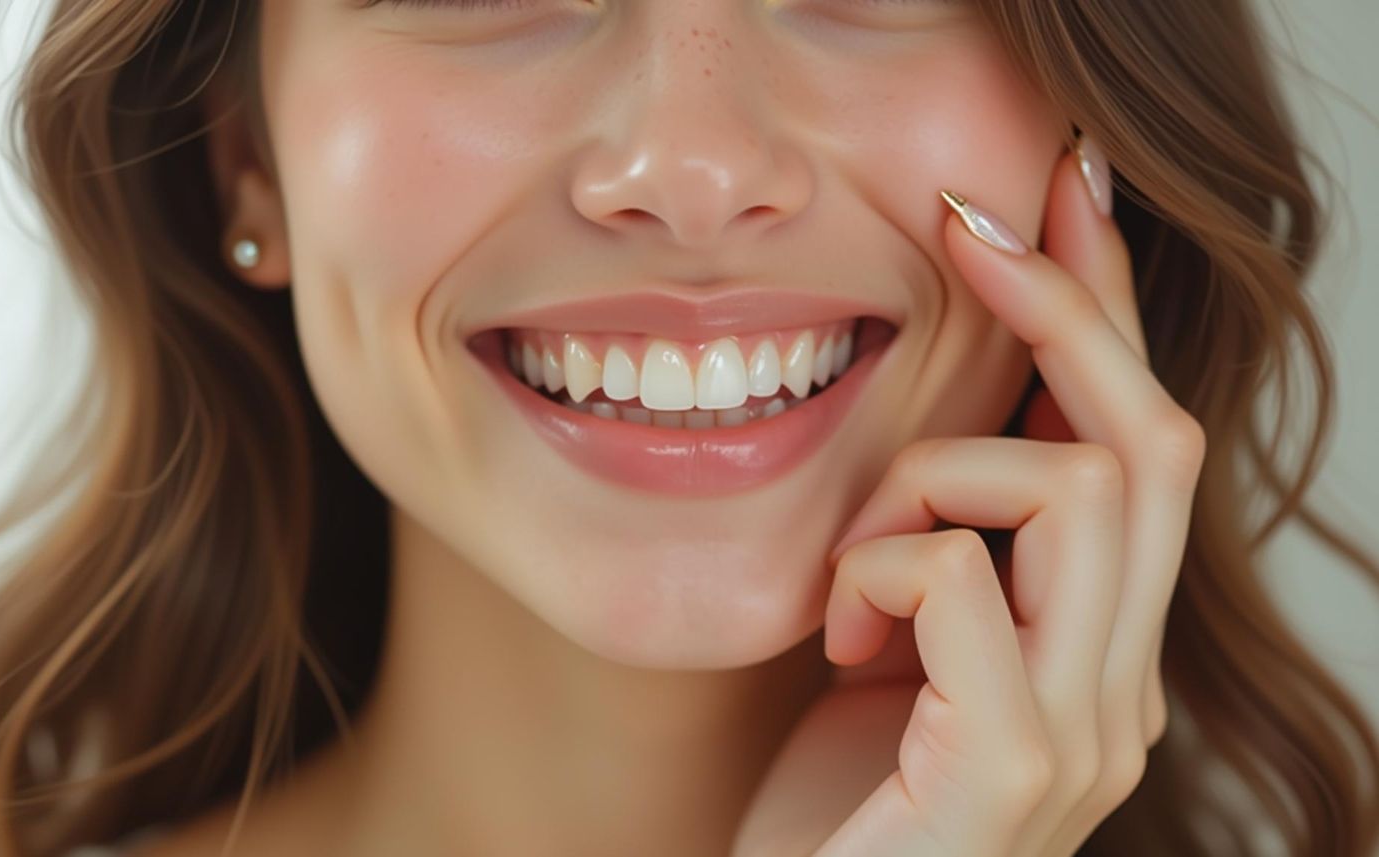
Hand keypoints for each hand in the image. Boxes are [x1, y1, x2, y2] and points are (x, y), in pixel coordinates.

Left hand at [732, 138, 1206, 856]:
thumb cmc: (834, 801)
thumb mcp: (904, 647)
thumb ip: (955, 549)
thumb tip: (962, 407)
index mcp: (1100, 649)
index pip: (1144, 444)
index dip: (1109, 309)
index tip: (1053, 194)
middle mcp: (1123, 687)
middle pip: (1150, 442)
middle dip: (1066, 312)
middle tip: (972, 229)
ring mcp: (1085, 733)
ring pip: (1082, 487)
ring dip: (934, 481)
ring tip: (854, 570)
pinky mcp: (1012, 767)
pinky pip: (960, 579)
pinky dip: (880, 568)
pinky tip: (838, 640)